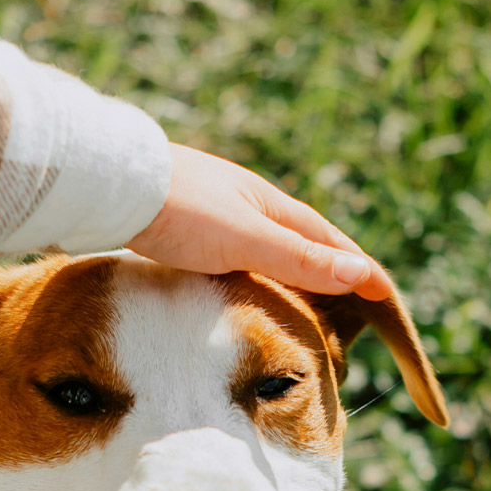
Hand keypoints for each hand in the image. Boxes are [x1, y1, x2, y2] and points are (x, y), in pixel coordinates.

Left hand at [128, 145, 392, 298]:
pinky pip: (234, 255)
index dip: (359, 271)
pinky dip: (254, 275)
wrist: (105, 184)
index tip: (386, 299)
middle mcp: (246, 204)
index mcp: (269, 205)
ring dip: (291, 273)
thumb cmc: (176, 210)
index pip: (329, 241)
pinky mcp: (183, 226)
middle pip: (301, 242)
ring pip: (266, 249)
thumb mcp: (244, 240)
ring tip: (304, 305)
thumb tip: (363, 275)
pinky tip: (242, 288)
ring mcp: (214, 213)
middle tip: (354, 305)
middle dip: (331, 271)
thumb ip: (299, 259)